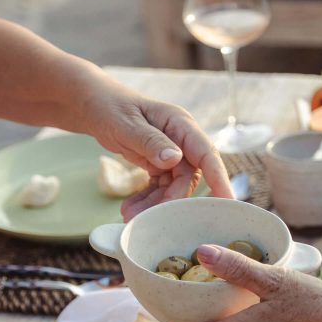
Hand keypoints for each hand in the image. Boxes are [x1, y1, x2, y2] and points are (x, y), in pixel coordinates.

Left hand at [84, 80, 232, 219]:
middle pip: (188, 178)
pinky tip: (131, 208)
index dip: (219, 178)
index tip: (227, 201)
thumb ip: (150, 141)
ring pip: (173, 187)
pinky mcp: (160, 163)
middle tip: (147, 217)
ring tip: (130, 216)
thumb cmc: (109, 105)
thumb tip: (175, 159)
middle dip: (170, 200)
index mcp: (180, 124)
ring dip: (155, 204)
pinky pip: (160, 187)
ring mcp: (172, 153)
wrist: (94, 103)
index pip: (206, 154)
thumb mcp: (126, 123)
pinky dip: (147, 200)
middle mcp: (181, 140)